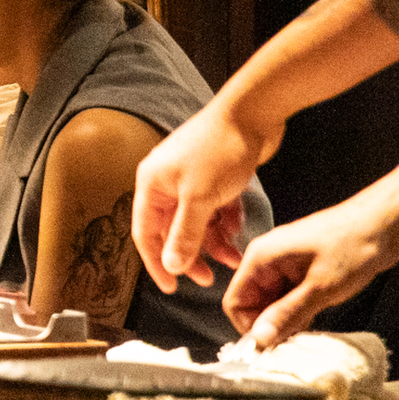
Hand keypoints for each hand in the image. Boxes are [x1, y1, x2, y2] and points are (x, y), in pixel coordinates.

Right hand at [130, 101, 277, 290]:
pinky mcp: (213, 176)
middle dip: (190, 255)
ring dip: (213, 241)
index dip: (156, 263)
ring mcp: (190, 178)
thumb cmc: (221, 147)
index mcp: (152, 185)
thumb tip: (171, 265)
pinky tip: (238, 226)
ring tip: (232, 257)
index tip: (172, 287)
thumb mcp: (200, 198)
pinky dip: (225, 221)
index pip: (145, 233)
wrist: (253, 112)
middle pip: (171, 230)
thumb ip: (184, 234)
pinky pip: (213, 209)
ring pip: (196, 222)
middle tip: (207, 277)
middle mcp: (165, 182)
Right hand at [220, 194, 398, 350]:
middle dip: (269, 323)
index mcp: (261, 257)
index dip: (248, 326)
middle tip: (293, 338)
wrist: (386, 225)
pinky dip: (297, 309)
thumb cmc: (354, 245)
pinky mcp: (301, 269)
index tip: (269, 344)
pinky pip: (287, 295)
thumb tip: (260, 338)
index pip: (235, 300)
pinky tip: (315, 314)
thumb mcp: (319, 288)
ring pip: (271, 301)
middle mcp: (268, 259)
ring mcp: (285, 264)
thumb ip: (286, 314)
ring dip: (285, 318)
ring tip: (309, 324)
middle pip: (252, 302)